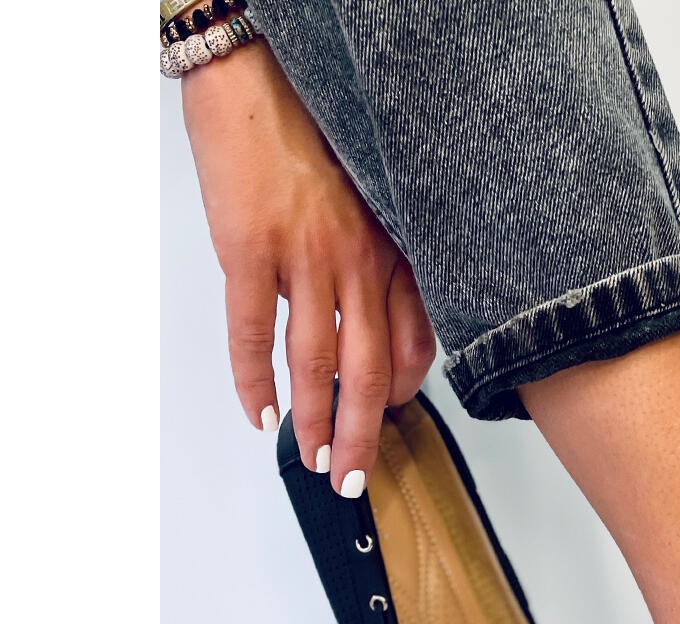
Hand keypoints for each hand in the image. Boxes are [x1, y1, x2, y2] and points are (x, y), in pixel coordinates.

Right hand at [181, 40, 434, 494]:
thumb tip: (371, 328)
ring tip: (309, 459)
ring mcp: (305, 257)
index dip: (401, 397)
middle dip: (362, 436)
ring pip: (317, 363)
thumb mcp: (371, 205)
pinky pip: (253, 332)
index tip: (388, 426)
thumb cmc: (313, 138)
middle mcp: (359, 261)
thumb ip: (378, 267)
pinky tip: (259, 411)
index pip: (414, 346)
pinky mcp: (250, 248)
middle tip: (352, 477)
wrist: (256, 75)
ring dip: (314, 422)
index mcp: (392, 252)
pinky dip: (254, 380)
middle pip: (369, 371)